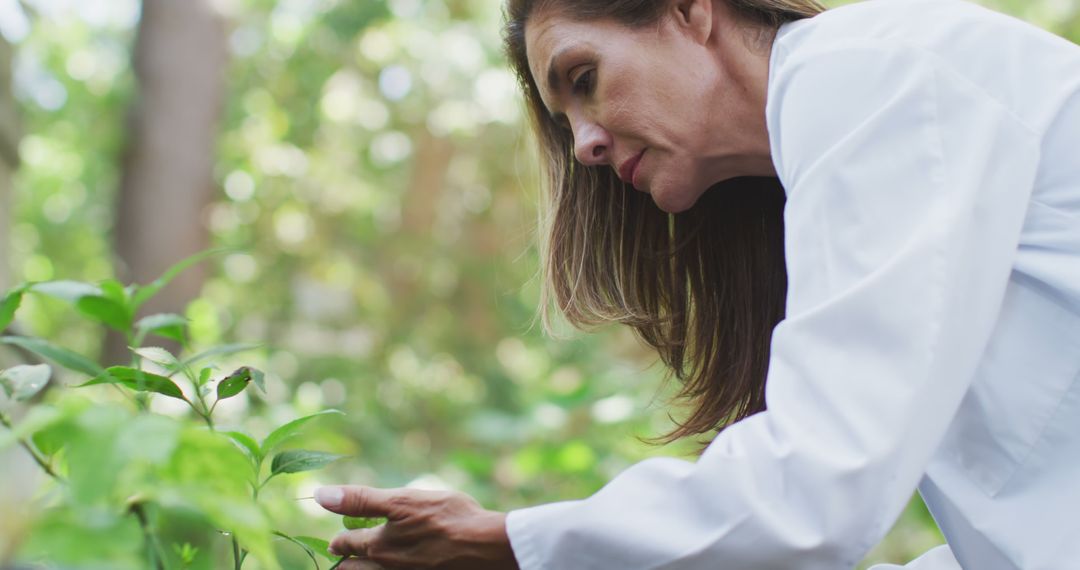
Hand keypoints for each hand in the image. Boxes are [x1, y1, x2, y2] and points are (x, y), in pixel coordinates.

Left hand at [315, 485, 519, 569]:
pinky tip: (396, 564)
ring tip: (363, 565)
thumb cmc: (448, 519)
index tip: (336, 542)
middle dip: (346, 565)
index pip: (347, 546)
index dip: (339, 542)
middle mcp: (388, 568)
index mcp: (380, 545)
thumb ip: (361, 500)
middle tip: (342, 560)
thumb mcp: (402, 501)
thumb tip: (320, 496)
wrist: (487, 546)